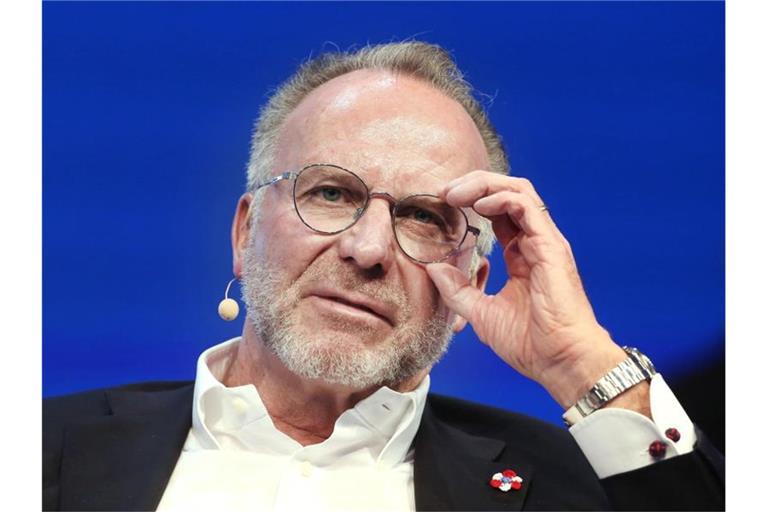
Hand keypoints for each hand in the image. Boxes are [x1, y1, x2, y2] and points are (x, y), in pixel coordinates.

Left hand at [427, 171, 628, 408]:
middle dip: (475, 184)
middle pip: (508, 194)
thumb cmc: (530, 343)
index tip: (444, 204)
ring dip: (484, 185)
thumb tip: (433, 268)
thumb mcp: (481, 313)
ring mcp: (545, 242)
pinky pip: (527, 207)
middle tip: (445, 191)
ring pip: (518, 191)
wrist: (560, 362)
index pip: (499, 214)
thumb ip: (458, 289)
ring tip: (455, 193)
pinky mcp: (550, 246)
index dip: (472, 202)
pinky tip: (478, 204)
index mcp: (521, 256)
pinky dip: (501, 199)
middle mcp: (534, 243)